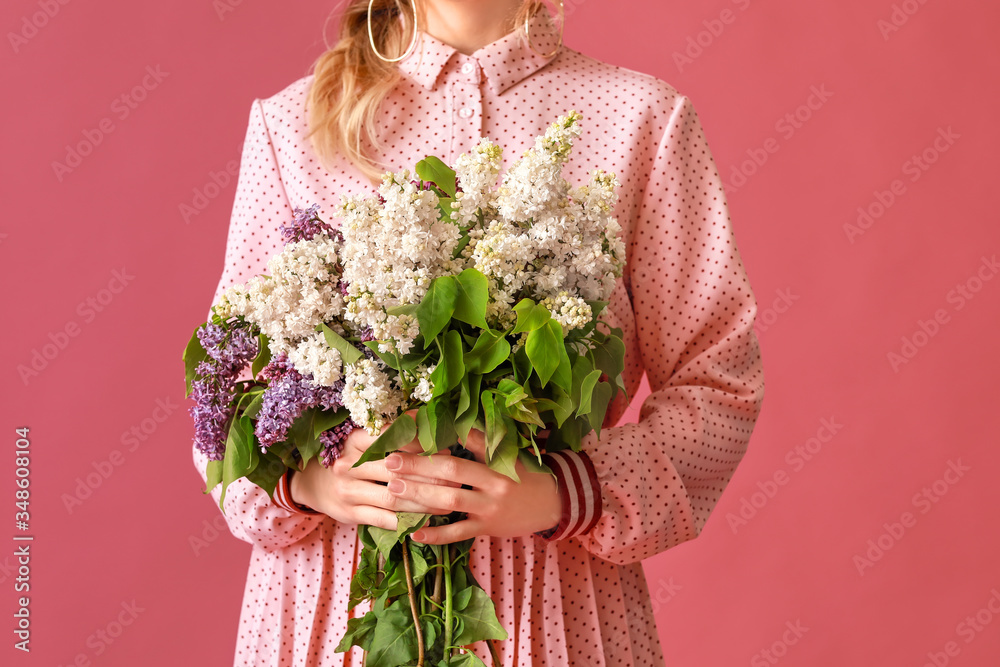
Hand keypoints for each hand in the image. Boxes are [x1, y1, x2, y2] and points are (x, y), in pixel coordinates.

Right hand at [289, 410, 460, 530]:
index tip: (445, 448)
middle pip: (398, 471)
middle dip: (431, 476)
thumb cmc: (350, 458)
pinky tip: (428, 519)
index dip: (422, 444)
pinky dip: (409, 521)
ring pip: (395, 498)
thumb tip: (429, 424)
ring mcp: (348, 491)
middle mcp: (348, 464)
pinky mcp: (351, 514)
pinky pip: (386, 519)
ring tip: (449, 501)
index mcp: (354, 439)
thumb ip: (391, 434)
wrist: (314, 483)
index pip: (393, 439)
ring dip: (425, 502)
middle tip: (456, 479)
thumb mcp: (363, 440)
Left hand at [383, 428, 561, 543]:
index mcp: (499, 457)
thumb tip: (451, 423)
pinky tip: (414, 532)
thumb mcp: (510, 453)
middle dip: (418, 464)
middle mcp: (494, 480)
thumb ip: (484, 442)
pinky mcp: (487, 527)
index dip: (438, 430)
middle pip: (451, 470)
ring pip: (450, 500)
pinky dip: (436, 534)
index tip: (411, 422)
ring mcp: (490, 506)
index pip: (466, 438)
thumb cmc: (527, 474)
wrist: (555, 504)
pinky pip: (458, 532)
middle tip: (390, 460)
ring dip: (419, 494)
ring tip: (394, 488)